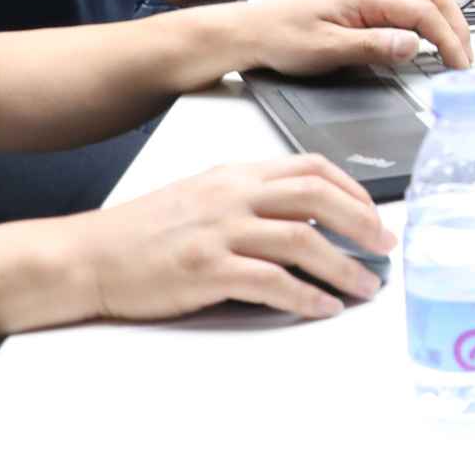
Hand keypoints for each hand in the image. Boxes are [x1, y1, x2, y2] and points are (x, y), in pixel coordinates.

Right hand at [76, 155, 393, 320]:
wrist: (89, 256)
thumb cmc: (143, 233)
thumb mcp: (202, 197)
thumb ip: (250, 200)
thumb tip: (305, 220)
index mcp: (235, 175)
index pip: (311, 167)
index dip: (353, 190)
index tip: (374, 215)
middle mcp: (232, 196)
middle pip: (317, 197)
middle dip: (362, 224)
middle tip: (385, 249)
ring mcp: (220, 232)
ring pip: (303, 241)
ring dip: (344, 267)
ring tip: (364, 287)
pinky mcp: (207, 270)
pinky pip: (273, 282)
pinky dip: (307, 297)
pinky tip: (323, 307)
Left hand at [243, 0, 471, 75]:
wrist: (251, 31)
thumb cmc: (281, 37)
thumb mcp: (326, 50)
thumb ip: (372, 46)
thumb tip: (412, 44)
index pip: (425, 11)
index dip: (449, 39)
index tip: (459, 66)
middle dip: (458, 26)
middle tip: (466, 60)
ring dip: (447, 21)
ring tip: (455, 51)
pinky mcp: (365, 3)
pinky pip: (409, 3)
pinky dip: (430, 20)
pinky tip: (429, 39)